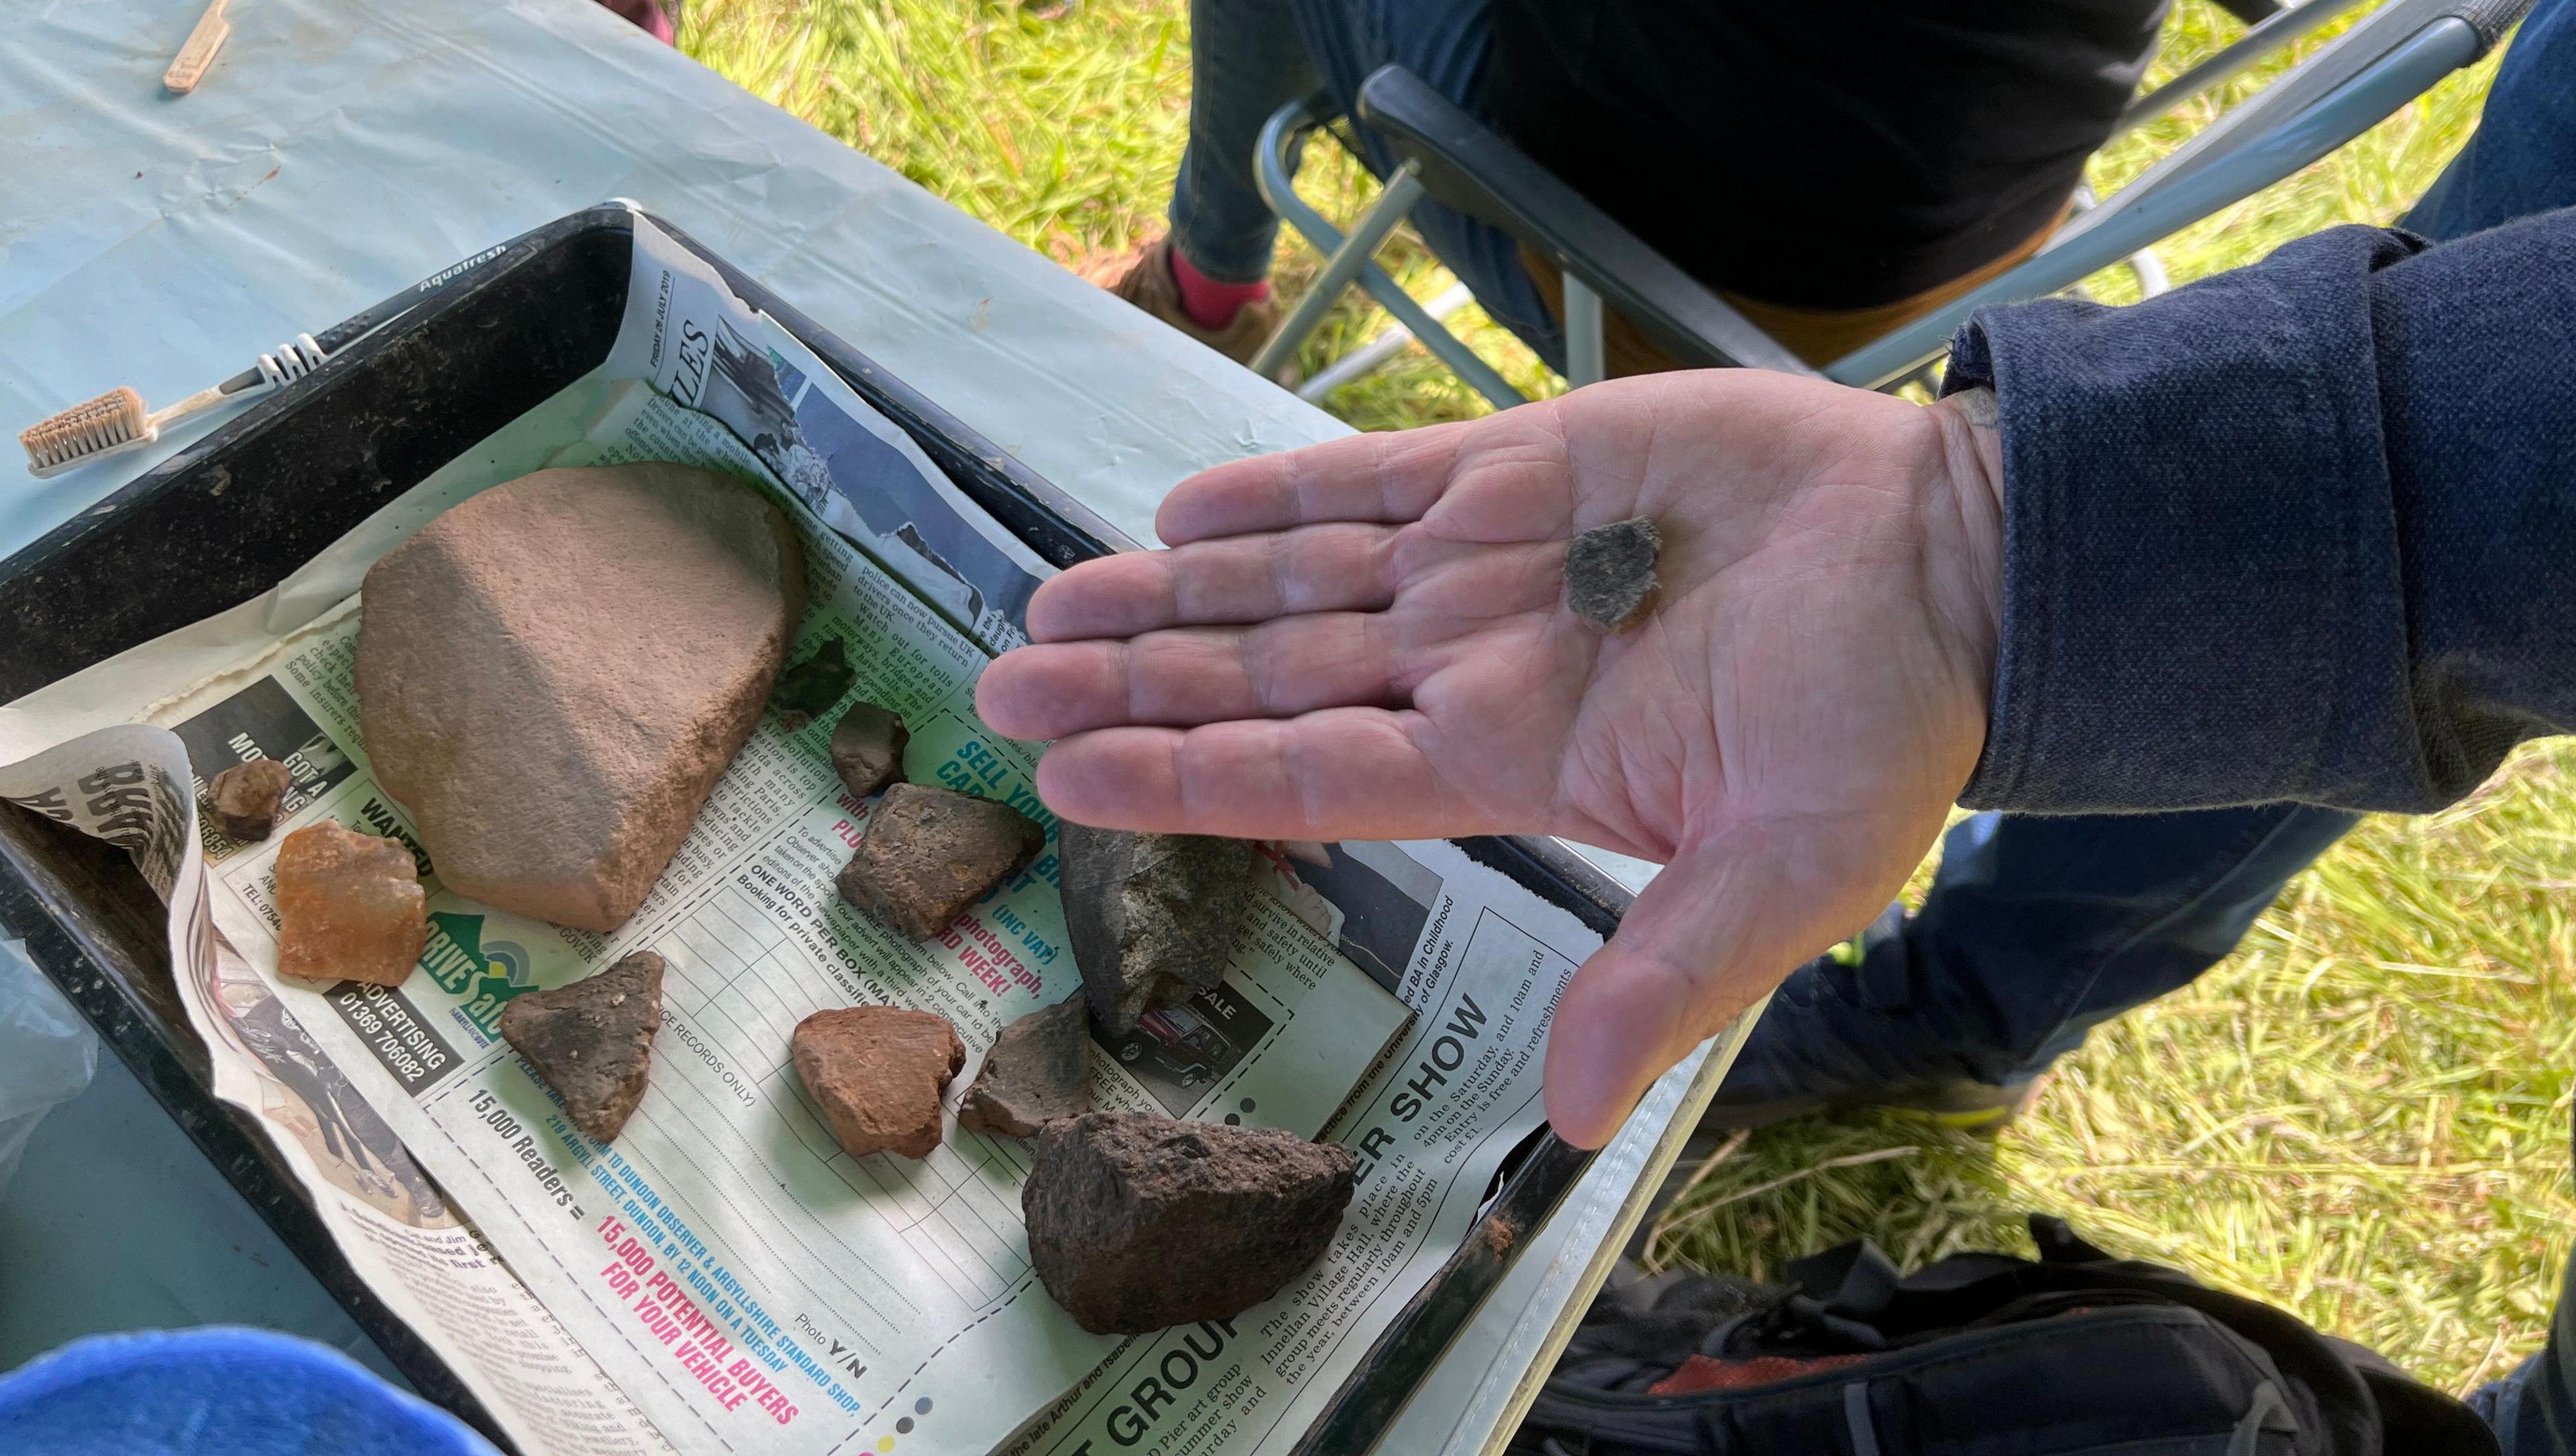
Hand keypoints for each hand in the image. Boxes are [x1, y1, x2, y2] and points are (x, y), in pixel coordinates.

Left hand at [977, 370, 2005, 1145]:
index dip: (1181, 778)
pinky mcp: (1528, 463)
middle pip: (1264, 676)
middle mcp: (1474, 666)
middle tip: (1004, 684)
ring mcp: (1491, 562)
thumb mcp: (1786, 878)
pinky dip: (1276, 491)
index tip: (1065, 781)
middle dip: (1132, 683)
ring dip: (1169, 591)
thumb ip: (1664, 979)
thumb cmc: (1886, 725)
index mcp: (1511, 765)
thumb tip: (1577, 1116)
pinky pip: (1373, 477)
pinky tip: (1182, 512)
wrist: (1960, 561)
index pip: (1306, 776)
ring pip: (1293, 579)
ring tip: (1048, 597)